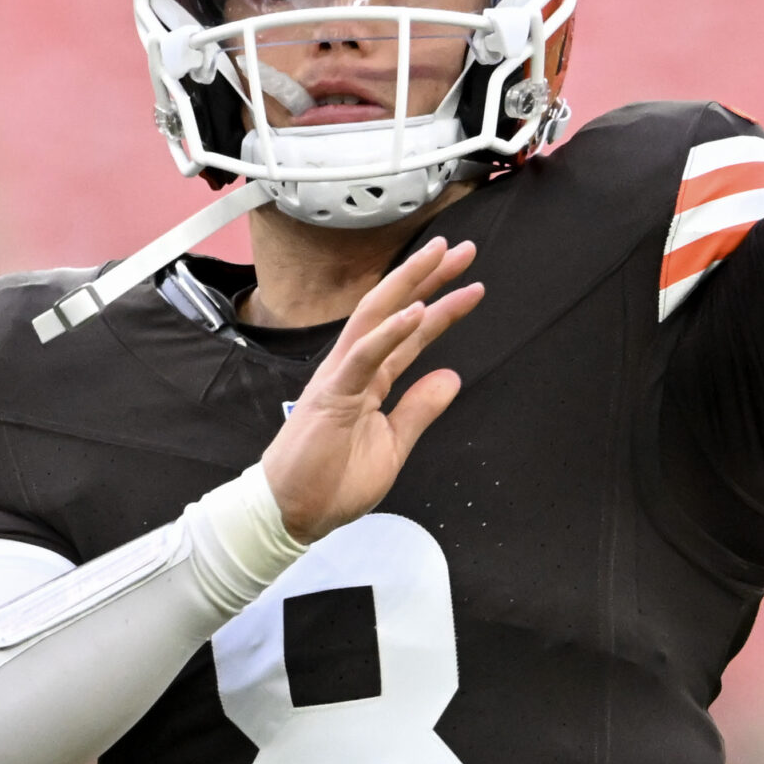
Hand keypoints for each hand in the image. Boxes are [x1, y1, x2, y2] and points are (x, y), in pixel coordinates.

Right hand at [259, 238, 483, 541]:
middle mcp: (354, 367)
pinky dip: (389, 331)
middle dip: (428, 278)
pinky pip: (363, 356)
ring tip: (438, 258)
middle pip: (394, 309)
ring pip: (375, 317)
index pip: (411, 333)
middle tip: (461, 250)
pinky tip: (414, 312)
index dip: (442, 307)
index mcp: (369, 378)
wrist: (292, 513)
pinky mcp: (332, 395)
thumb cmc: (330, 481)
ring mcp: (341, 377)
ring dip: (409, 285)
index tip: (471, 286)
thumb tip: (451, 377)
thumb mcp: (393, 444)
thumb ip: (419, 409)